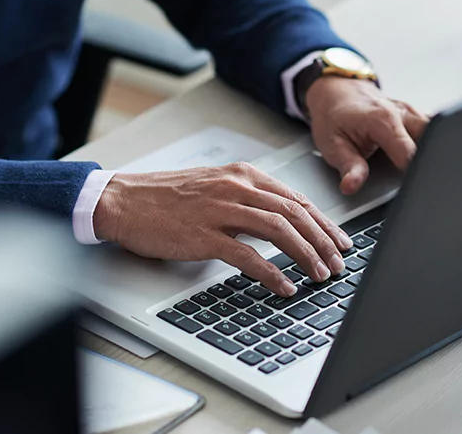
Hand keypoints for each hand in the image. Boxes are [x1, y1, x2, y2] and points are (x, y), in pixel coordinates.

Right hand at [93, 163, 353, 296]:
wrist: (122, 200)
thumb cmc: (164, 197)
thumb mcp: (213, 186)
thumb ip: (246, 198)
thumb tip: (280, 220)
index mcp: (241, 175)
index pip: (295, 198)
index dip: (323, 222)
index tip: (339, 240)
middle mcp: (236, 187)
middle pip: (294, 213)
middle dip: (323, 240)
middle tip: (339, 262)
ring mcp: (220, 210)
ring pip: (279, 230)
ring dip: (306, 255)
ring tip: (320, 275)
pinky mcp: (203, 235)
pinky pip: (247, 256)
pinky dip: (271, 273)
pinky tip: (284, 286)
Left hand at [305, 77, 430, 194]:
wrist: (336, 92)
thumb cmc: (334, 117)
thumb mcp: (333, 145)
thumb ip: (348, 167)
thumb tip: (351, 186)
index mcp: (383, 120)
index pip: (409, 152)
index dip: (412, 173)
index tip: (411, 187)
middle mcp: (402, 113)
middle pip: (432, 139)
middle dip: (430, 161)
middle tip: (420, 180)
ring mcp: (413, 113)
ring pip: (436, 133)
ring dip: (433, 151)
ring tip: (422, 169)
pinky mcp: (417, 116)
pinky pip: (433, 130)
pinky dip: (433, 144)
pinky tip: (426, 156)